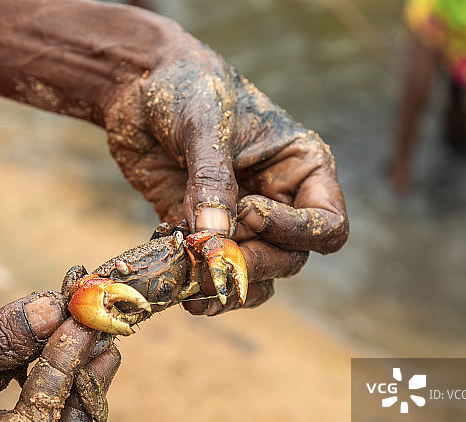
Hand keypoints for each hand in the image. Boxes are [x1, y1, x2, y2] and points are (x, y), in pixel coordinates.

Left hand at [103, 34, 348, 310]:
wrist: (139, 87)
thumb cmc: (188, 89)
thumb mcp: (205, 124)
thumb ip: (212, 181)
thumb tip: (216, 240)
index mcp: (302, 169)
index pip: (326, 225)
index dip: (293, 231)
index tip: (247, 210)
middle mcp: (280, 201)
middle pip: (289, 258)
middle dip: (253, 262)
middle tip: (212, 256)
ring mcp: (243, 221)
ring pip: (255, 274)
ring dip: (228, 285)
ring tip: (196, 288)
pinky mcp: (205, 233)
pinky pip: (217, 272)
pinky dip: (203, 287)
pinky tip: (182, 291)